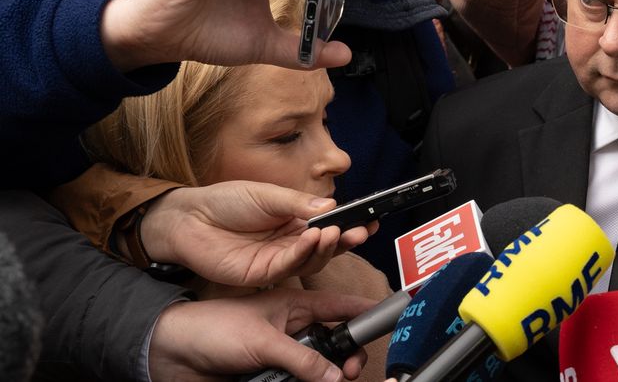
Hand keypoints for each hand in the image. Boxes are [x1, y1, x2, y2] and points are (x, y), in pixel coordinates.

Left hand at [139, 180, 376, 286]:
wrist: (191, 218)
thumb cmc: (226, 201)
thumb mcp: (267, 194)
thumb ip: (299, 204)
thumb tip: (331, 207)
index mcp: (295, 221)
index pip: (329, 226)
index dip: (350, 224)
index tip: (369, 220)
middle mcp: (290, 243)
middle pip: (326, 246)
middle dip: (347, 240)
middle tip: (361, 232)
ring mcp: (278, 260)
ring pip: (312, 260)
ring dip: (328, 247)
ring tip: (336, 231)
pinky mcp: (263, 274)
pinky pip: (289, 266)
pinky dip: (304, 252)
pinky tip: (311, 238)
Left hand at [149, 288, 373, 381]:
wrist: (169, 355)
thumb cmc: (211, 328)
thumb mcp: (263, 340)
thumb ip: (302, 358)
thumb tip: (334, 376)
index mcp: (296, 305)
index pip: (340, 308)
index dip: (364, 314)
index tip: (387, 324)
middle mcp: (292, 331)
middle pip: (334, 346)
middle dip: (345, 359)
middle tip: (347, 372)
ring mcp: (280, 356)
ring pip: (316, 370)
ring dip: (320, 378)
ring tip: (325, 381)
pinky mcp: (268, 376)